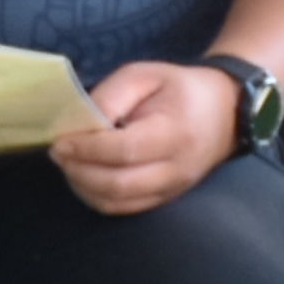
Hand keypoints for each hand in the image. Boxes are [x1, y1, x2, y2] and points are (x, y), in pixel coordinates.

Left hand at [57, 58, 240, 218]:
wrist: (224, 112)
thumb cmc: (179, 89)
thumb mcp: (144, 76)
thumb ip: (109, 97)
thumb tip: (79, 123)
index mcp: (176, 133)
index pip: (125, 150)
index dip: (86, 149)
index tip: (60, 141)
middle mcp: (178, 168)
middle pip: (118, 184)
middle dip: (78, 171)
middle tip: (58, 153)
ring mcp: (173, 188)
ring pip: (117, 202)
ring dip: (83, 186)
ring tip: (69, 163)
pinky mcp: (166, 197)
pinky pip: (124, 207)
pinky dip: (96, 196)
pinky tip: (84, 176)